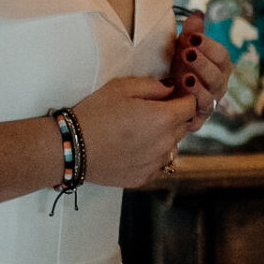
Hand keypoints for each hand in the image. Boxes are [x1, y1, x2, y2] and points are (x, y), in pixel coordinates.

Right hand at [70, 75, 196, 188]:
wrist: (71, 148)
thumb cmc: (95, 113)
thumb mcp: (122, 87)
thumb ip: (153, 86)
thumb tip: (170, 89)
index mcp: (164, 118)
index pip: (192, 106)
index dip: (184, 98)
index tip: (174, 96)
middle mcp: (166, 143)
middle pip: (184, 126)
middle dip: (174, 116)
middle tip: (150, 111)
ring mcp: (156, 163)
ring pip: (172, 146)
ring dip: (163, 137)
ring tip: (138, 132)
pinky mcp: (145, 178)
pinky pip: (159, 164)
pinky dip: (152, 155)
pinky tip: (131, 148)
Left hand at [168, 11, 230, 132]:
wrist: (162, 95)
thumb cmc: (177, 68)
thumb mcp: (182, 48)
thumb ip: (192, 33)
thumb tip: (197, 14)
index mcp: (219, 67)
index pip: (222, 56)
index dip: (209, 46)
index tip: (192, 38)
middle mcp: (218, 86)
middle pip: (218, 75)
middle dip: (203, 62)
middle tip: (187, 52)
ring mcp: (210, 103)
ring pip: (211, 94)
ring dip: (199, 82)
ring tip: (184, 73)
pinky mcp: (198, 118)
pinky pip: (200, 111)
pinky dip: (193, 100)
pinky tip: (182, 90)